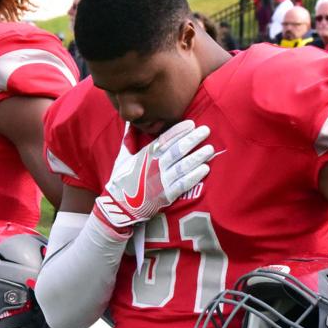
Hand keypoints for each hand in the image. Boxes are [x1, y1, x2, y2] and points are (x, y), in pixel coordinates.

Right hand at [93, 120, 213, 233]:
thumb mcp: (123, 157)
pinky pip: (182, 184)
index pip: (164, 139)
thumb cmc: (120, 180)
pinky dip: (194, 176)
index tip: (191, 123)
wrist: (117, 206)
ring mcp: (160, 181)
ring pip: (182, 166)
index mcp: (145, 155)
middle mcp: (154, 165)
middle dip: (192, 139)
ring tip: (210, 149)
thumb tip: (129, 122)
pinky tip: (205, 169)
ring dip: (197, 157)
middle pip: (176, 150)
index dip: (179, 131)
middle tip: (206, 130)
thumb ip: (128, 139)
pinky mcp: (165, 195)